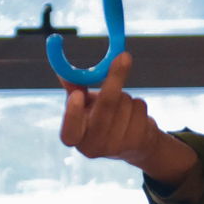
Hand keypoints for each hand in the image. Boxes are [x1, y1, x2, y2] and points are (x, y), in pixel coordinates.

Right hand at [58, 53, 198, 185]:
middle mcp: (93, 147)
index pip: (69, 132)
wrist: (131, 144)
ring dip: (125, 96)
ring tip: (120, 107)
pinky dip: (138, 104)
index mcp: (75, 138)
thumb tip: (63, 73)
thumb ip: (74, 89)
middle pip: (105, 109)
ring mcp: (117, 147)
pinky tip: (133, 115)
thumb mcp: (84, 106)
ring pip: (125, 104)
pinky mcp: (137, 143)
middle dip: (115, 79)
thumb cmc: (100, 119)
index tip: (77, 94)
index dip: (72, 114)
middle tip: (123, 56)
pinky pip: (140, 109)